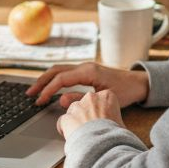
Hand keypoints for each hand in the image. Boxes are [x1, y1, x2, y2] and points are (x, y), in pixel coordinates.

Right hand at [26, 62, 149, 108]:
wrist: (139, 83)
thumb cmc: (126, 91)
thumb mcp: (104, 98)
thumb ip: (81, 99)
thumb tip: (61, 100)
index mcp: (88, 71)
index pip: (60, 79)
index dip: (48, 90)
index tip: (39, 101)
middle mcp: (84, 66)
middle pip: (55, 70)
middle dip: (41, 82)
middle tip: (29, 94)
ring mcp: (85, 68)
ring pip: (59, 70)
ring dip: (46, 80)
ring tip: (35, 91)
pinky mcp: (86, 71)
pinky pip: (66, 73)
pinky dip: (54, 79)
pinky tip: (49, 88)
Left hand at [57, 89, 124, 139]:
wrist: (102, 146)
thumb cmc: (115, 136)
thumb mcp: (122, 126)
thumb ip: (116, 121)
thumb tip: (119, 129)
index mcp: (107, 97)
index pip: (100, 100)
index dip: (100, 112)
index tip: (101, 120)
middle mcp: (91, 98)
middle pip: (85, 104)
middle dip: (86, 114)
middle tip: (91, 128)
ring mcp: (77, 107)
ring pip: (73, 112)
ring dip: (75, 121)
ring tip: (82, 134)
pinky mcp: (66, 117)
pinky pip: (63, 122)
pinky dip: (65, 130)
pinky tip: (72, 137)